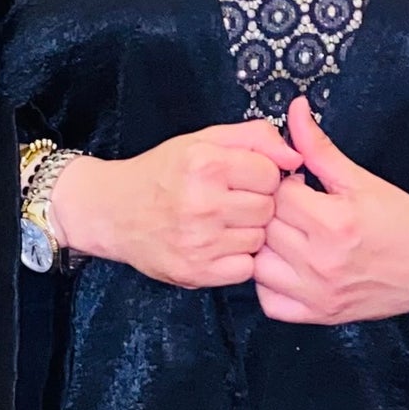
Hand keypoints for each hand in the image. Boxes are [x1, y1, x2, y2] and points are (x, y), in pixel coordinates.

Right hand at [51, 120, 300, 288]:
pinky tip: (217, 244)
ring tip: (220, 222)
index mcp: (205, 164)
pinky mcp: (196, 271)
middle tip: (229, 201)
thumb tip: (296, 157)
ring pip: (259, 239)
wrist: (112, 212)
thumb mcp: (202, 140)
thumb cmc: (161, 174)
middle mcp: (202, 203)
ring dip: (246, 232)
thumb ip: (254, 137)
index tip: (241, 178)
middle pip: (268, 208)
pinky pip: (245, 269)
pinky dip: (236, 259)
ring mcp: (199, 241)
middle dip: (255, 203)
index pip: (271, 173)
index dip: (260, 175)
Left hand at [252, 97, 408, 323]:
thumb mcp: (361, 180)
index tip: (299, 184)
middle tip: (297, 208)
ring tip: (291, 235)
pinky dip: (271, 285)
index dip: (284, 184)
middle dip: (276, 213)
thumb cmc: (403, 221)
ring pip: (259, 265)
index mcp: (336, 223)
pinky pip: (270, 303)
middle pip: (266, 228)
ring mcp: (319, 294)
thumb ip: (319, 148)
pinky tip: (289, 266)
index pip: (278, 195)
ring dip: (268, 247)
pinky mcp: (319, 316)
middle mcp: (324, 263)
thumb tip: (295, 111)